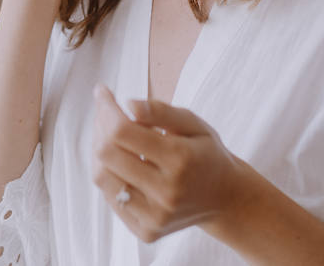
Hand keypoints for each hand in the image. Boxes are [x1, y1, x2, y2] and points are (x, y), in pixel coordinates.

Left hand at [90, 85, 242, 243]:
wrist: (225, 199)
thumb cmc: (206, 154)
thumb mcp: (194, 124)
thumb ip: (161, 111)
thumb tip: (128, 104)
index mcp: (180, 160)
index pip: (122, 131)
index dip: (106, 109)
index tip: (102, 92)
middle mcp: (166, 192)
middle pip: (107, 154)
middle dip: (100, 126)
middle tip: (106, 112)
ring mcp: (155, 216)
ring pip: (102, 178)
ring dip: (98, 150)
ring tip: (109, 135)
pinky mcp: (147, 231)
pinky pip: (111, 199)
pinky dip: (109, 174)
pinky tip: (120, 161)